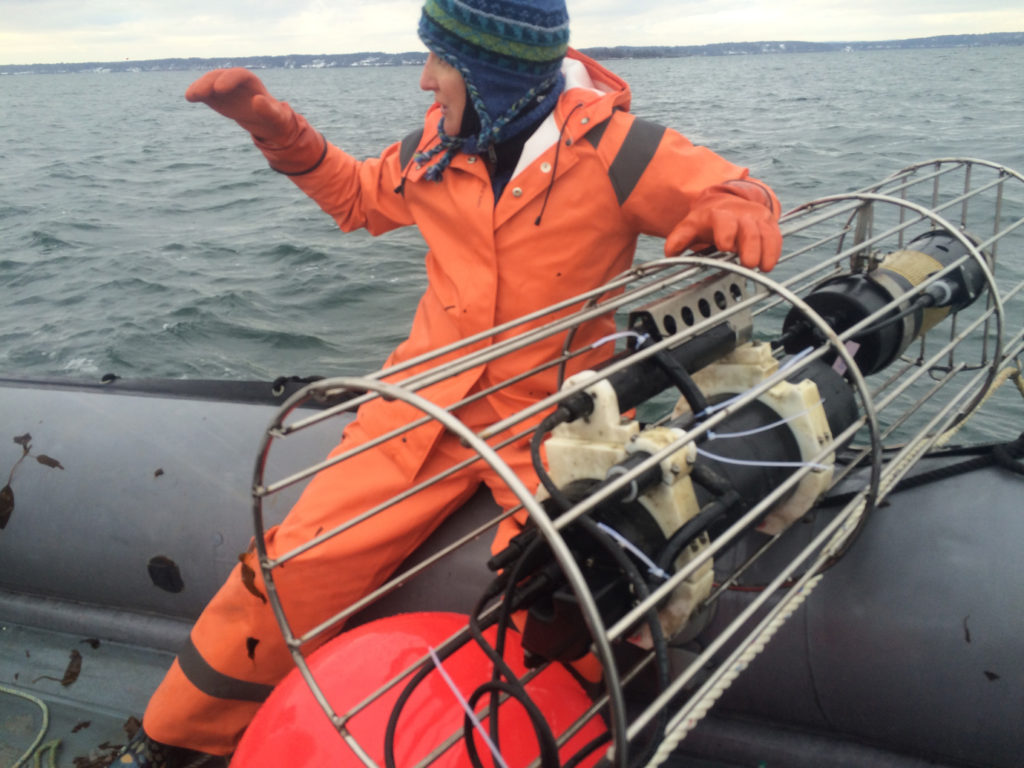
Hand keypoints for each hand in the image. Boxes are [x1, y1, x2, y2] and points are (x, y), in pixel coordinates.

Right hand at [185, 68, 295, 144]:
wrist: (266, 121)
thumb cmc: (274, 117)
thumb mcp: (275, 116)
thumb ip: (268, 109)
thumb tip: (257, 100)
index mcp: (251, 81)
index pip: (238, 75)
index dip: (228, 79)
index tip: (220, 89)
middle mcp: (235, 80)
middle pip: (220, 76)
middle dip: (210, 82)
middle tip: (202, 93)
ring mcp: (223, 87)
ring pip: (209, 82)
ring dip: (199, 87)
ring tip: (191, 96)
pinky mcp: (216, 96)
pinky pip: (205, 92)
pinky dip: (197, 94)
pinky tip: (189, 98)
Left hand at [665, 186, 781, 271]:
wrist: (726, 202)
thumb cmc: (707, 220)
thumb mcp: (691, 226)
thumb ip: (679, 239)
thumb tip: (669, 253)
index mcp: (718, 214)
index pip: (723, 221)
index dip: (725, 233)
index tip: (725, 247)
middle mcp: (740, 214)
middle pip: (748, 229)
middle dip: (750, 246)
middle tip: (747, 264)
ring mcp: (756, 217)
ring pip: (765, 232)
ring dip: (766, 251)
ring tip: (762, 268)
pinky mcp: (768, 223)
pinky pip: (776, 236)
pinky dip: (774, 250)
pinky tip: (769, 264)